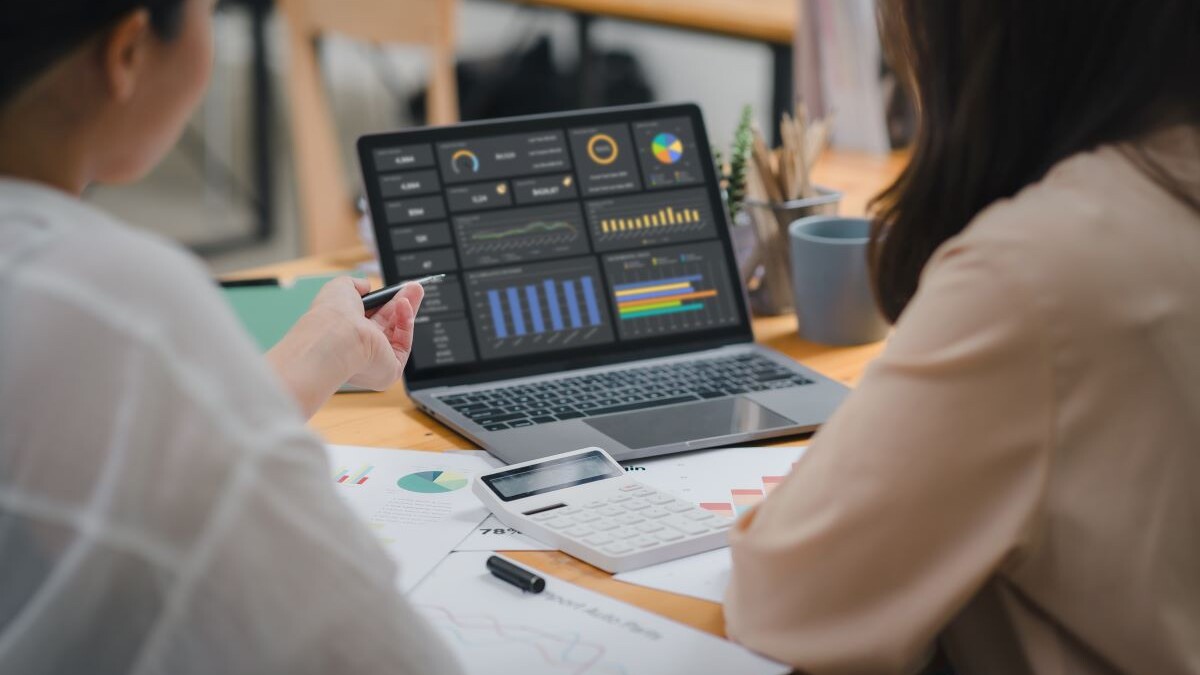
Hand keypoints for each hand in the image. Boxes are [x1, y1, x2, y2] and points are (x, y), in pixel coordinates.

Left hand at [309, 276, 424, 390]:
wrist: (335, 337)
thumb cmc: (332, 315)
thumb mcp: (341, 288)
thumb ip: (356, 285)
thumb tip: (367, 285)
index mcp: (345, 333)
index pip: (368, 318)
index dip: (383, 302)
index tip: (394, 289)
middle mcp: (359, 349)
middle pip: (387, 324)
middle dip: (401, 303)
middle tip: (413, 288)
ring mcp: (375, 360)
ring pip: (398, 332)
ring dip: (407, 310)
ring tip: (415, 290)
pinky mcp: (390, 370)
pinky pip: (403, 344)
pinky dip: (406, 324)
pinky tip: (404, 305)